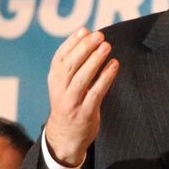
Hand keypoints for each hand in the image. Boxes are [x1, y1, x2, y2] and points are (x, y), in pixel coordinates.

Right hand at [44, 28, 118, 166]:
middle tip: (99, 35)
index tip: (84, 30)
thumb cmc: (68, 104)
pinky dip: (106, 78)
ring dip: (95, 61)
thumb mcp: (63, 84)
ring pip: (81, 79)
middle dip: (84, 49)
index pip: (60, 58)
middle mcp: (60, 91)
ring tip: (106, 46)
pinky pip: (96, 93)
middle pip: (70, 66)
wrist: (65, 138)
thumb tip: (87, 36)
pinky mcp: (85, 113)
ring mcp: (72, 103)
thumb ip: (72, 64)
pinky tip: (114, 65)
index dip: (71, 43)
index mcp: (54, 81)